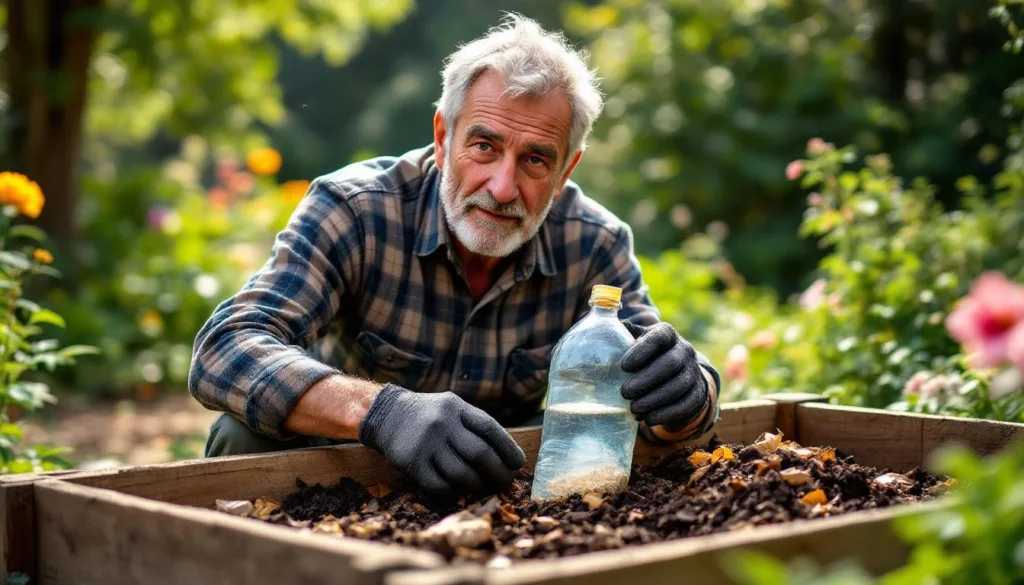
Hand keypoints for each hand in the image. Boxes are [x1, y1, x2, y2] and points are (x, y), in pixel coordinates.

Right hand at [358, 384, 526, 496]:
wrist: (386, 414)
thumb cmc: (429, 415)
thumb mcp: (452, 407)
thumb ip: (475, 426)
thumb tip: (507, 456)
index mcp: (456, 407)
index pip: (490, 429)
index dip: (508, 448)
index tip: (518, 464)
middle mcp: (442, 424)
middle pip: (480, 454)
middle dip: (498, 472)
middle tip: (504, 481)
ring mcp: (426, 443)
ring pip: (462, 474)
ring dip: (476, 484)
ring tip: (480, 485)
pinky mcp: (412, 462)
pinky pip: (439, 485)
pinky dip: (452, 491)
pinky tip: (455, 489)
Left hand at [619, 321, 708, 430]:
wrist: (674, 373)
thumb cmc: (644, 355)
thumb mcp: (633, 341)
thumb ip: (618, 336)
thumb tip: (593, 334)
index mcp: (666, 333)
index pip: (659, 337)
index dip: (642, 350)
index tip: (623, 366)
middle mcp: (684, 350)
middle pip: (670, 363)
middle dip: (647, 380)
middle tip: (625, 393)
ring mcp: (693, 372)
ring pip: (679, 386)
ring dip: (655, 399)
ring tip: (633, 409)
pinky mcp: (697, 394)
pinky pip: (686, 404)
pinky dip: (666, 414)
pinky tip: (648, 419)